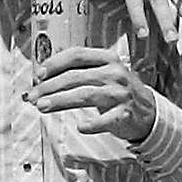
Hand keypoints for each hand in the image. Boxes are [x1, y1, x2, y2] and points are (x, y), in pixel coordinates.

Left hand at [31, 45, 157, 143]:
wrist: (148, 112)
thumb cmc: (118, 91)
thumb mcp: (104, 73)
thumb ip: (80, 71)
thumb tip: (43, 76)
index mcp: (108, 58)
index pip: (76, 55)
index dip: (54, 64)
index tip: (38, 75)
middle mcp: (115, 73)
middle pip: (75, 77)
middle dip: (49, 87)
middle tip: (33, 97)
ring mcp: (120, 93)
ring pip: (84, 95)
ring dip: (60, 101)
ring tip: (42, 107)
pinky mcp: (124, 114)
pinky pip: (105, 120)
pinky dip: (91, 124)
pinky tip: (79, 127)